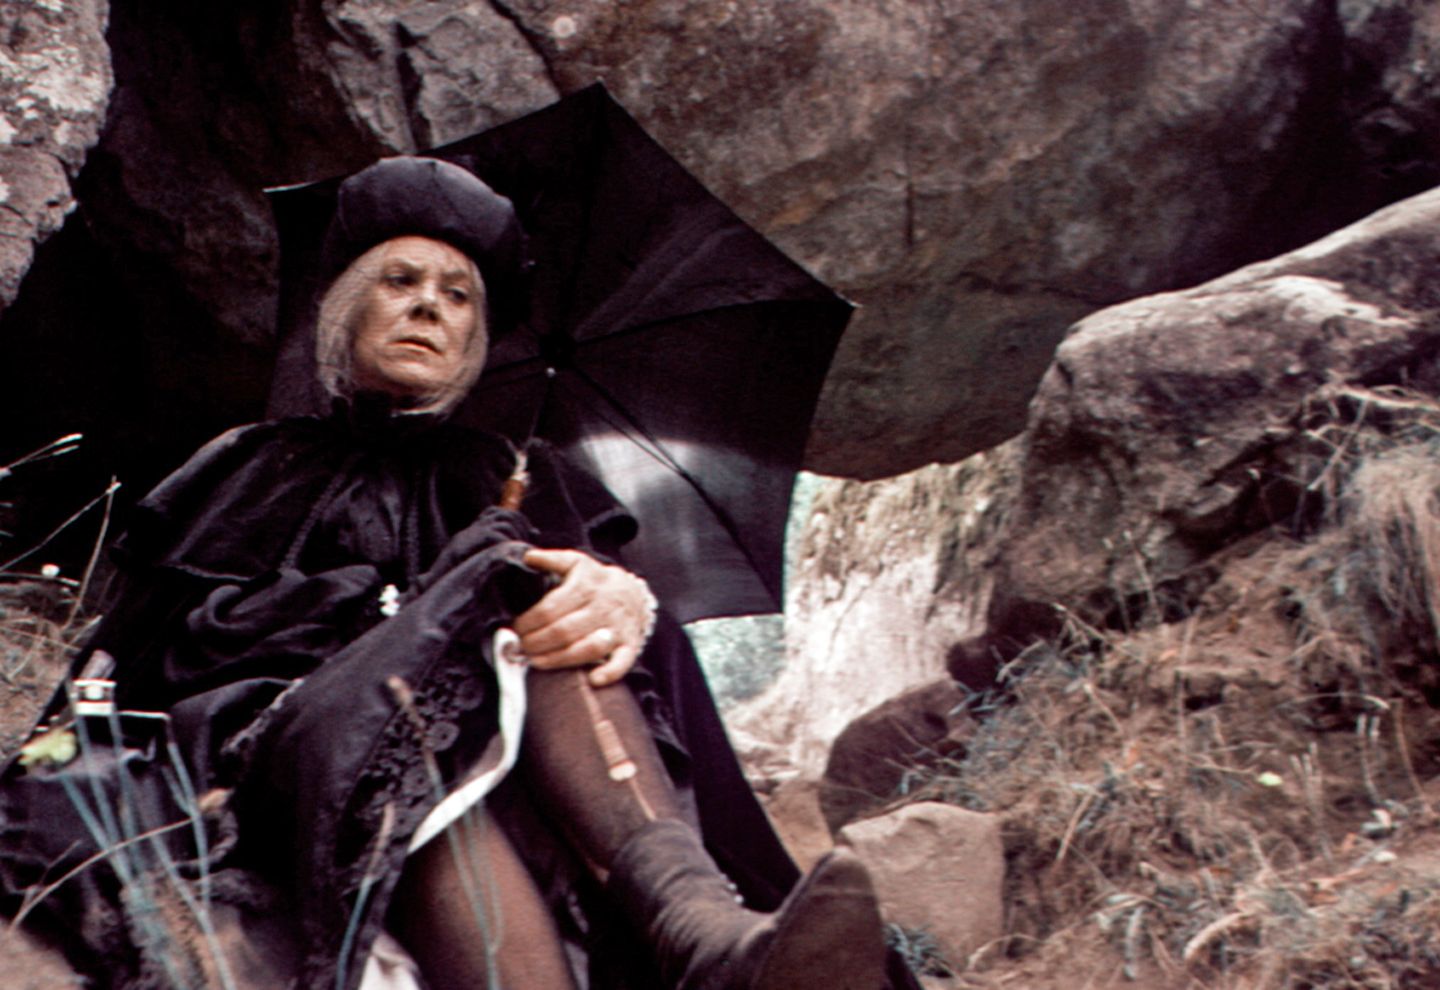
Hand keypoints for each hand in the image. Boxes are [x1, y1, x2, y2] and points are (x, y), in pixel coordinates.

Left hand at [513, 548, 654, 685]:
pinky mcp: (629, 645)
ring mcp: (616, 628)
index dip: (528, 622)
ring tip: (536, 662)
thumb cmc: (595, 580)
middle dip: (536, 643)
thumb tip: (528, 558)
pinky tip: (592, 679)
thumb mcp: (576, 563)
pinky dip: (609, 673)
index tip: (516, 628)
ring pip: (585, 649)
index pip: (550, 608)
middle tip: (521, 648)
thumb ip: (552, 559)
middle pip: (563, 631)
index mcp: (585, 587)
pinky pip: (622, 662)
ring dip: (558, 660)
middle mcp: (601, 608)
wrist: (634, 593)